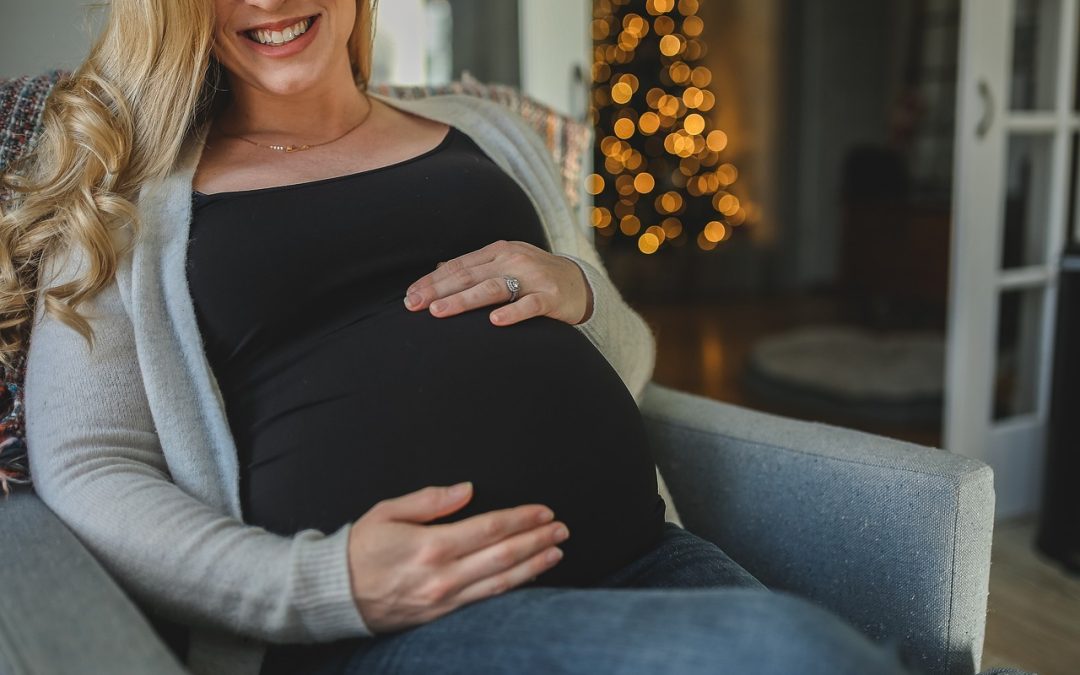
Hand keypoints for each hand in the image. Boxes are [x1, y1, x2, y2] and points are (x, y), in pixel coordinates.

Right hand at [347, 482, 570, 634]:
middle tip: (561, 529)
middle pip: (503, 556)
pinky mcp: (441, 616)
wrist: (332, 594)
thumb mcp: (387, 512)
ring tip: (556, 552)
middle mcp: (442, 575)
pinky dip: (511, 588)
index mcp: (430, 545)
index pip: (489, 529)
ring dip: (533, 566)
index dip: (520, 519)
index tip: (543, 511)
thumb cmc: (359, 548)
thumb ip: (430, 500)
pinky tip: (528, 578)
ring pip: (500, 583)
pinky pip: (484, 601)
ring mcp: (444, 600)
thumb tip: (467, 489)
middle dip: (536, 540)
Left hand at [403, 240, 593, 325]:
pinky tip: (494, 321)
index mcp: (498, 251)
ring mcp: (533, 277)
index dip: (432, 280)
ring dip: (464, 300)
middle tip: (414, 305)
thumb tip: (438, 269)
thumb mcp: (504, 264)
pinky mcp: (551, 297)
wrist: (580, 283)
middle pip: (469, 275)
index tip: (409, 296)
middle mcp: (513, 260)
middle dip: (438, 290)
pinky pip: (529, 305)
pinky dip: (512, 312)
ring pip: (493, 288)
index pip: (459, 266)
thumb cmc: (534, 276)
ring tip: (439, 311)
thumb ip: (475, 267)